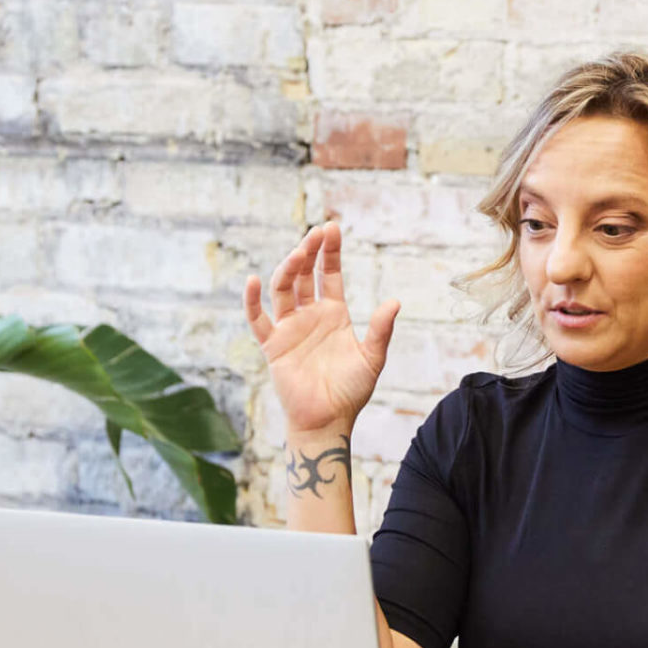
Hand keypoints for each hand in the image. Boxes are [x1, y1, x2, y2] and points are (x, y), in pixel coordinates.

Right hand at [243, 222, 401, 434]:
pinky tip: (254, 281)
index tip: (332, 227)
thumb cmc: (351, 392)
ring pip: (283, 290)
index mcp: (334, 314)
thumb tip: (395, 301)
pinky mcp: (273, 345)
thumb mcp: (372, 358)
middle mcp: (309, 316)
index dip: (330, 252)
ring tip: (299, 252)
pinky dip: (252, 301)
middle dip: (310, 252)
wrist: (328, 420)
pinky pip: (258, 319)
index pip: (329, 274)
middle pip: (304, 275)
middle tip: (317, 232)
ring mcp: (289, 328)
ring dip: (288, 269)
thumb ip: (381, 330)